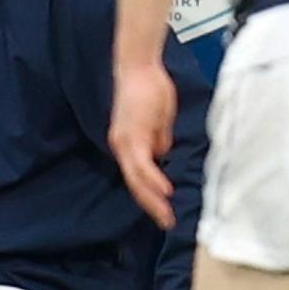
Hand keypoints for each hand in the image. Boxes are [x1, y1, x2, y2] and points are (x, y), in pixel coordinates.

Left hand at [109, 62, 177, 229]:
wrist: (138, 66)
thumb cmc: (149, 88)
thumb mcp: (158, 120)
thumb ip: (159, 140)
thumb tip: (162, 155)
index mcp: (128, 145)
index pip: (137, 178)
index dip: (150, 197)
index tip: (164, 211)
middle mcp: (121, 147)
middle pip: (134, 185)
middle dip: (151, 206)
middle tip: (166, 223)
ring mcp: (125, 142)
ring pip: (136, 179)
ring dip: (152, 200)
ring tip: (166, 216)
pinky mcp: (132, 135)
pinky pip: (142, 164)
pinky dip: (153, 180)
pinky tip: (164, 192)